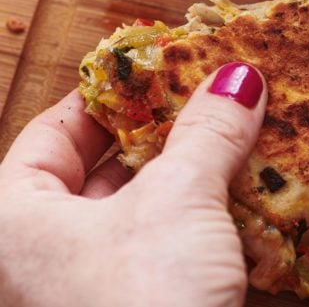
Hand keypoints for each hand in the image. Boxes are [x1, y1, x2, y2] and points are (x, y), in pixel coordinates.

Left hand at [0, 62, 265, 306]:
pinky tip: (243, 198)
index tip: (162, 66)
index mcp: (12, 222)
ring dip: (190, 177)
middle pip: (102, 168)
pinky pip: (162, 251)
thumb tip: (240, 78)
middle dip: (164, 133)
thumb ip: (208, 132)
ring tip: (235, 135)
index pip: (58, 129)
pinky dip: (199, 222)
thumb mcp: (179, 204)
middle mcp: (36, 259)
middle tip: (210, 96)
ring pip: (138, 212)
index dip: (114, 92)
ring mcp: (84, 290)